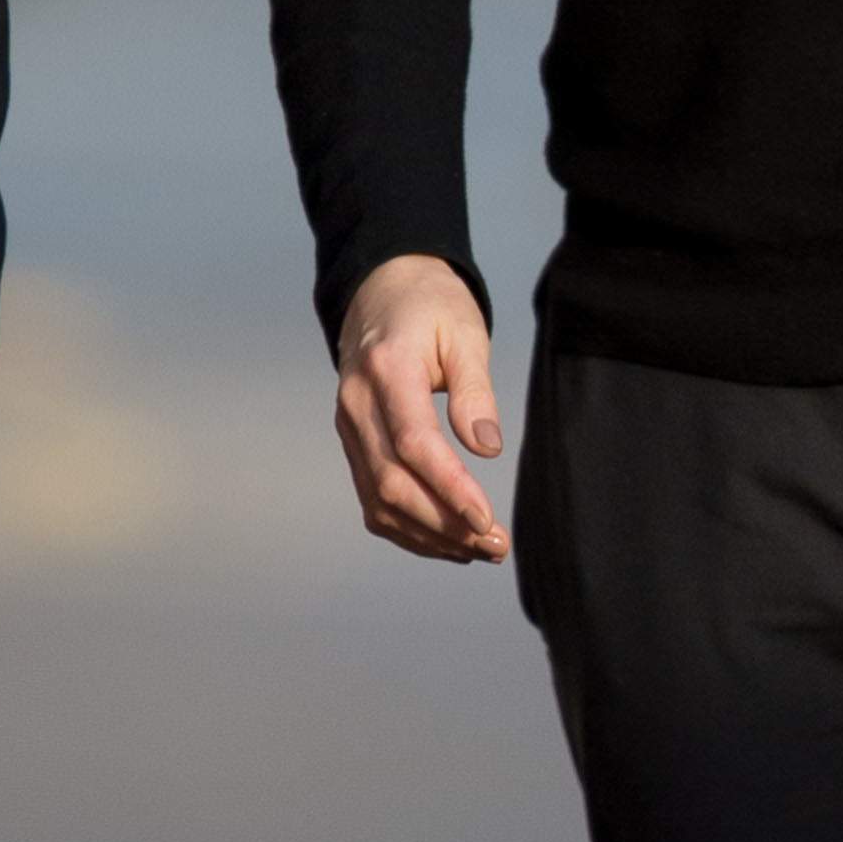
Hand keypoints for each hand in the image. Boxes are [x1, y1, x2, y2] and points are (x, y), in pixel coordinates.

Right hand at [334, 255, 508, 564]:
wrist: (383, 291)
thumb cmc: (431, 306)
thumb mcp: (466, 333)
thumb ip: (474, 392)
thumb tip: (487, 450)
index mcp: (386, 370)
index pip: (414, 443)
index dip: (449, 488)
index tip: (485, 520)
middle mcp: (357, 403)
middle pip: (393, 483)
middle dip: (445, 524)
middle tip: (494, 545)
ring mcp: (348, 426)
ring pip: (379, 501)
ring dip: (429, 535)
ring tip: (478, 550)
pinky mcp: (353, 443)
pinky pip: (373, 498)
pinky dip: (408, 527)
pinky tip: (447, 539)